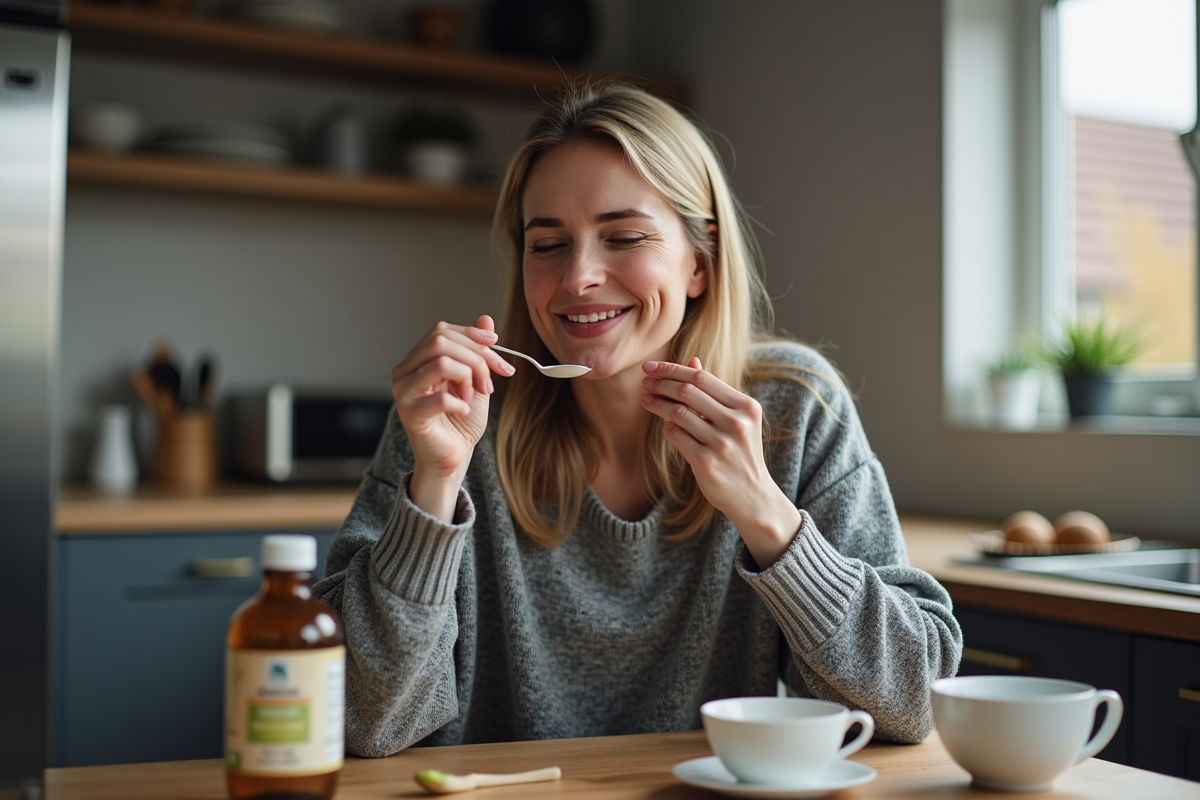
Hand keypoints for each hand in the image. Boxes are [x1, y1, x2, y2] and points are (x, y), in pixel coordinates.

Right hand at [391, 315, 514, 519]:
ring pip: (441, 362)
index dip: (474, 338)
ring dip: (468, 378)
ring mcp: (402, 391)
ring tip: (473, 397)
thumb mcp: (476, 379)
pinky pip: (441, 397)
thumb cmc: (462, 419)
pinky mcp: (409, 414)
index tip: (498, 354)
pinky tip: (463, 412)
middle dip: (475, 358)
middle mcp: (404, 371)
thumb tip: (485, 319)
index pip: (442, 331)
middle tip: (489, 383)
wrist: (454, 455)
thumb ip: (477, 350)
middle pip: (441, 342)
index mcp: (417, 359)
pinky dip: (461, 403)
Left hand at [641, 357, 800, 566]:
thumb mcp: (736, 419)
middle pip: (688, 391)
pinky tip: (666, 426)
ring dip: (658, 404)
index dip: (673, 369)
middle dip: (661, 383)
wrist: (753, 496)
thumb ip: (714, 391)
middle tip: (646, 382)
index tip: (651, 366)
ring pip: (678, 413)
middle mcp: (736, 423)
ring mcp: (722, 444)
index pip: (702, 377)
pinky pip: (676, 436)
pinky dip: (668, 428)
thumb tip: (692, 361)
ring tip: (646, 400)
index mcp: (746, 406)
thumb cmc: (741, 452)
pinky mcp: (707, 463)